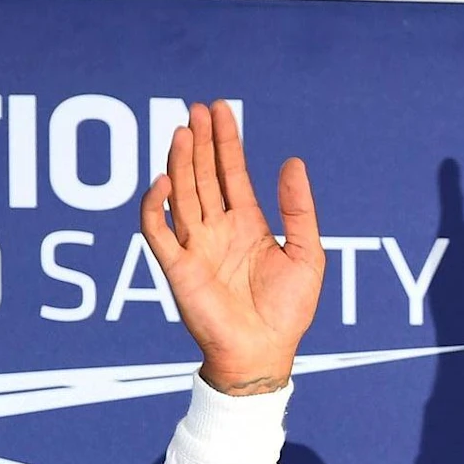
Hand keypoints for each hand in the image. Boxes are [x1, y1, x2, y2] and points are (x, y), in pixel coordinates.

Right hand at [139, 99, 322, 394]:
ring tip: (182, 130)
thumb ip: (298, 209)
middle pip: (203, 176)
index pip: (230, 173)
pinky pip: (158, 231)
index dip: (226, 142)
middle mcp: (217, 230)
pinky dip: (156, 206)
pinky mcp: (177, 267)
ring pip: (181, 194)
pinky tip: (165, 179)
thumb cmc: (288, 312)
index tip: (220, 109)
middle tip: (196, 109)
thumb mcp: (307, 254)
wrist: (266, 354)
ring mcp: (195, 246)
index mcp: (246, 225)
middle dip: (199, 143)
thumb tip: (293, 162)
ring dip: (180, 162)